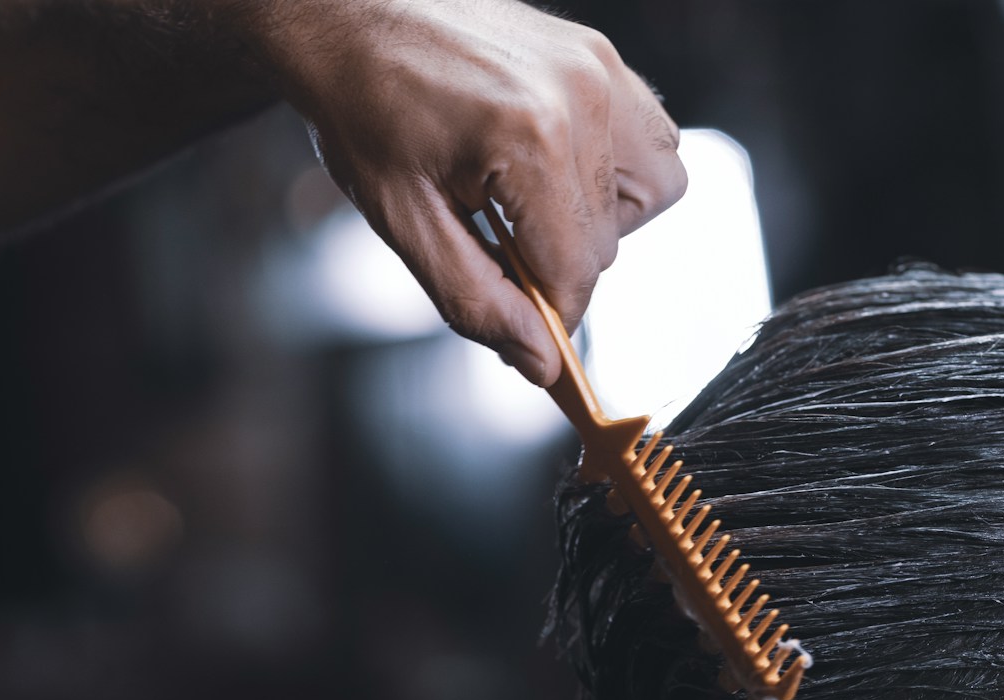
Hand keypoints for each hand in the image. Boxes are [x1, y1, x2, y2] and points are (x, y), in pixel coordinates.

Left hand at [246, 0, 686, 383]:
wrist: (350, 14)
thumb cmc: (364, 104)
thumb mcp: (403, 220)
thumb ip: (476, 300)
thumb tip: (540, 361)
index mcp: (529, 137)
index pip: (575, 272)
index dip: (550, 316)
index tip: (528, 330)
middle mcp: (580, 98)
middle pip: (608, 243)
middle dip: (556, 261)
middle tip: (494, 238)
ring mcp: (599, 72)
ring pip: (650, 196)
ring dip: (599, 220)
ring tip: (533, 202)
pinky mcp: (603, 59)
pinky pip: (653, 142)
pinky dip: (617, 172)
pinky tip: (559, 168)